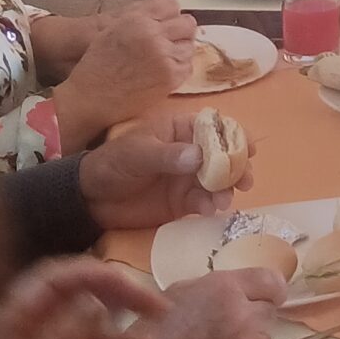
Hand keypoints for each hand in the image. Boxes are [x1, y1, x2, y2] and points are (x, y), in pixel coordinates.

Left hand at [0, 259, 165, 338]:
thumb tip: (97, 299)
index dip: (94, 272)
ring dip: (126, 314)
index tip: (130, 282)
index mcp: (15, 316)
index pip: (56, 277)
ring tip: (160, 316)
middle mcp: (32, 320)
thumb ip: (66, 336)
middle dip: (118, 291)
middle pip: (79, 289)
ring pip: (91, 313)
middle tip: (154, 301)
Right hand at [52, 0, 197, 145]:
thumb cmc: (97, 67)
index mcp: (136, 19)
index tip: (169, 26)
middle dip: (181, 33)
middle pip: (187, 24)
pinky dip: (179, 70)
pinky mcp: (170, 75)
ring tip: (163, 61)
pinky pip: (188, 67)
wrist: (90, 98)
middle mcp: (152, 33)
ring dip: (180, 52)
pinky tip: (164, 74)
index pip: (172, 6)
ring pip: (189, 46)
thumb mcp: (112, 30)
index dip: (171, 17)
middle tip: (171, 44)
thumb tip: (165, 8)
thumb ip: (139, 16)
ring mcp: (163, 54)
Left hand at [77, 111, 252, 228]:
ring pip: (218, 181)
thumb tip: (199, 157)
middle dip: (238, 167)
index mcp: (181, 130)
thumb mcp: (136, 154)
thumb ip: (167, 156)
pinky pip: (203, 202)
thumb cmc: (112, 165)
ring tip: (223, 200)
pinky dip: (210, 206)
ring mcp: (189, 178)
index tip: (249, 150)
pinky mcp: (183, 203)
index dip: (235, 136)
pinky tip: (208, 210)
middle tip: (245, 181)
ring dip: (226, 189)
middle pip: (224, 156)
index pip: (215, 128)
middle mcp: (191, 152)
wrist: (90, 200)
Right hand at [113, 268, 283, 338]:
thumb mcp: (177, 294)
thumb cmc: (149, 337)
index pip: (272, 281)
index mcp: (225, 288)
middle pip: (269, 312)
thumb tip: (239, 292)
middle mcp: (245, 315)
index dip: (269, 291)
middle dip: (252, 320)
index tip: (264, 299)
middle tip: (226, 334)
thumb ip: (215, 289)